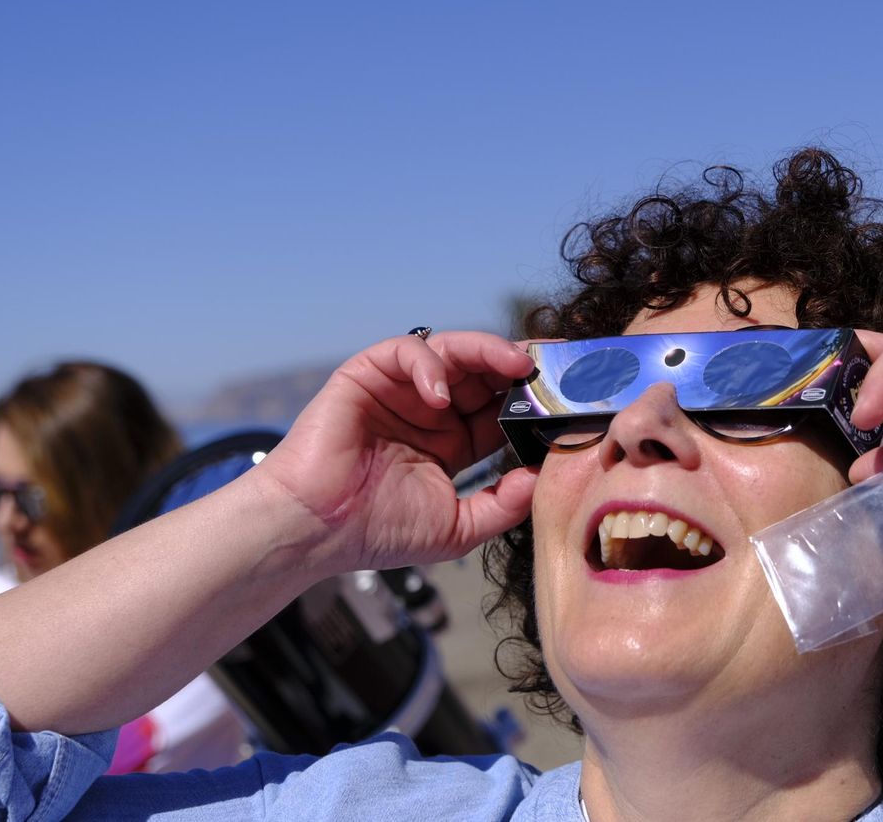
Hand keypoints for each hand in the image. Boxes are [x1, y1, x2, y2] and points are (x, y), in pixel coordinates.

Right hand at [252, 330, 538, 572]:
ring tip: (513, 366)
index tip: (567, 397)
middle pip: (483, 373)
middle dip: (519, 368)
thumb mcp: (457, 528)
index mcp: (452, 441)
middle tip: (552, 368)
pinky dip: (429, 364)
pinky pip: (405, 351)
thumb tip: (539, 476)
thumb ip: (501, 505)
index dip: (531, 400)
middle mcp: (430, 410)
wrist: (315, 530)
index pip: (500, 407)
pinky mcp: (366, 375)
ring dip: (487, 352)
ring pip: (452, 352)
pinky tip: (441, 393)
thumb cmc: (376, 532)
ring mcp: (399, 390)